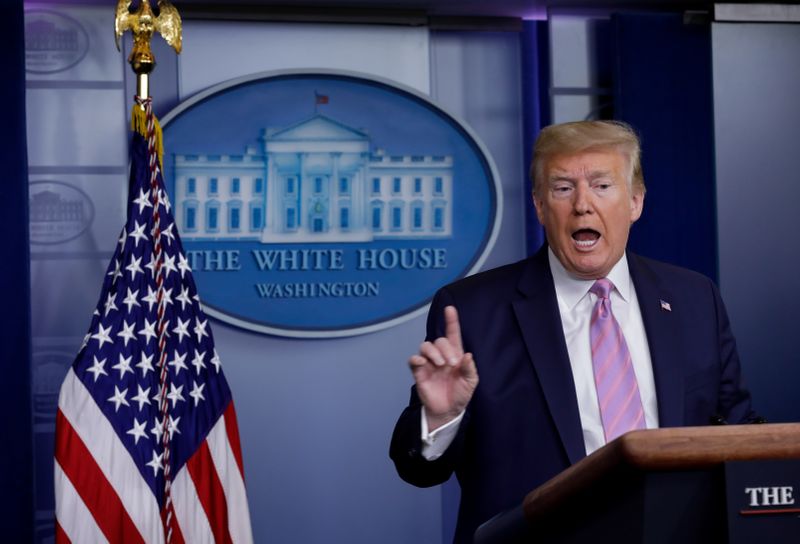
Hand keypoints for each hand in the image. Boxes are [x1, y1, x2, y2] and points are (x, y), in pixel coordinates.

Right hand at [409, 305, 478, 430]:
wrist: (448, 410)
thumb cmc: (460, 393)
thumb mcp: (471, 382)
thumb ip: (469, 368)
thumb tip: (467, 355)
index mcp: (455, 354)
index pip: (452, 333)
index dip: (451, 321)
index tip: (450, 309)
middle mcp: (441, 355)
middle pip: (439, 340)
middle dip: (446, 349)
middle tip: (451, 364)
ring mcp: (429, 363)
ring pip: (425, 346)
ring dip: (433, 352)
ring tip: (440, 364)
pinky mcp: (419, 372)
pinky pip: (414, 360)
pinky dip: (417, 359)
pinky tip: (423, 363)